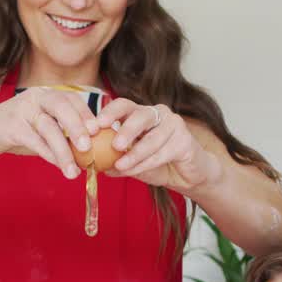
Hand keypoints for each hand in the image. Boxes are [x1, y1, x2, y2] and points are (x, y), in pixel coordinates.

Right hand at [0, 86, 99, 178]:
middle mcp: (36, 97)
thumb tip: (92, 149)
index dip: (87, 114)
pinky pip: (34, 141)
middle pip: (62, 107)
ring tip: (74, 171)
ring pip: (49, 128)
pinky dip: (48, 154)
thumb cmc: (18, 131)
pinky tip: (58, 166)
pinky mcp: (11, 126)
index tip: (101, 131)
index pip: (72, 99)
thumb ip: (62, 132)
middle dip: (78, 126)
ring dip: (64, 151)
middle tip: (89, 147)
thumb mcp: (42, 127)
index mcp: (46, 94)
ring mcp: (22, 109)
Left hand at [95, 99, 221, 191]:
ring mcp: (173, 124)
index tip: (97, 125)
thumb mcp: (132, 160)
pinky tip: (134, 170)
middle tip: (115, 145)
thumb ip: (117, 159)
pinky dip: (146, 163)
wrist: (186, 176)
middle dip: (126, 130)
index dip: (110, 112)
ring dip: (135, 155)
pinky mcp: (185, 140)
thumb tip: (95, 164)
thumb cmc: (157, 164)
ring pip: (151, 139)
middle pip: (140, 115)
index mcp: (141, 113)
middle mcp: (158, 114)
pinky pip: (162, 153)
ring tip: (120, 166)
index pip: (124, 105)